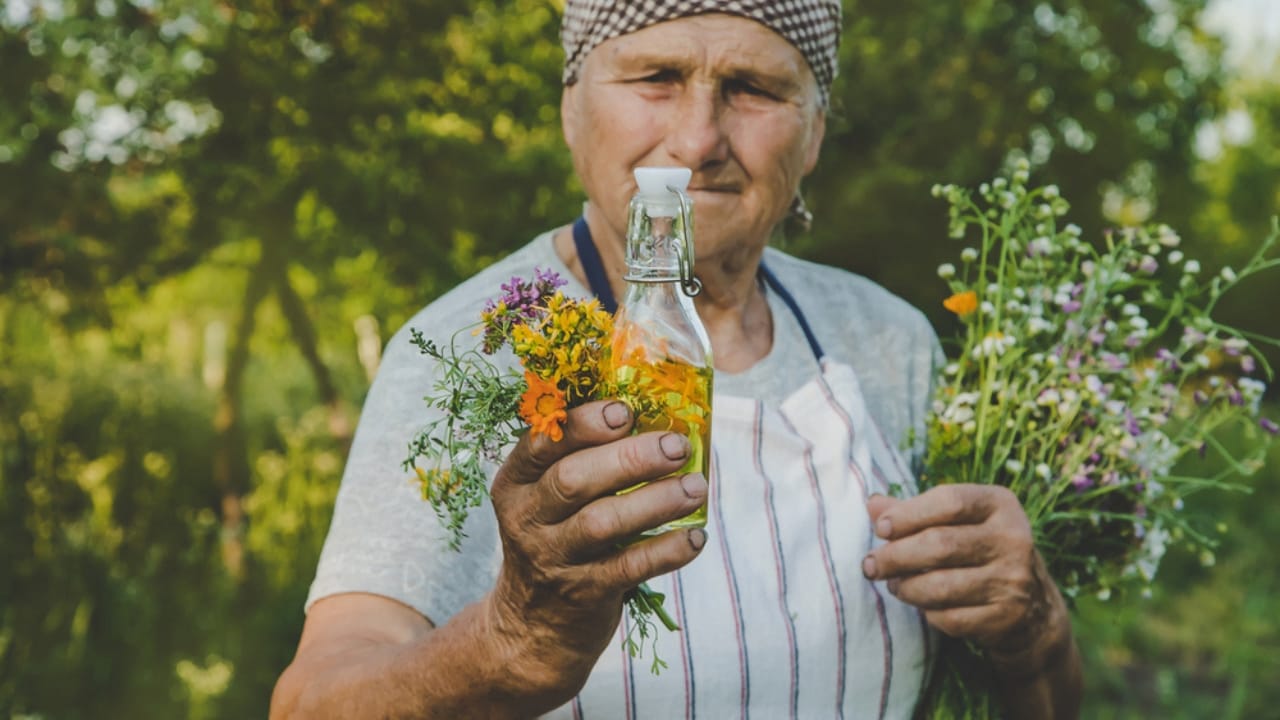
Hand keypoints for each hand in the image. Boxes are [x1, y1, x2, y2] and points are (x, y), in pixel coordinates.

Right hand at [485, 399, 707, 698]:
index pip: (542, 443)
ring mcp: (552, 558)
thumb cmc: (556, 538)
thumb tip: (653, 408)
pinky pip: (628, 567)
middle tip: (676, 445)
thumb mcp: (546, 497)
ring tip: (696, 487)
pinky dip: (666, 550)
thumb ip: (580, 457)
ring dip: (655, 501)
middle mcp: (526, 518)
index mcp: (515, 482)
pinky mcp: (583, 594)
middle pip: (573, 481)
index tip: (626, 410)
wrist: (533, 626)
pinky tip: (695, 537)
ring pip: (602, 523)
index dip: (584, 423)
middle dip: (629, 458)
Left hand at [861, 485, 1071, 673]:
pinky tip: (925, 606)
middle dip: (895, 556)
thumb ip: (914, 512)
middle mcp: (1013, 539)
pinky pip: (950, 618)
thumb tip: (872, 505)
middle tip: (871, 565)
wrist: (1032, 608)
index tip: (881, 529)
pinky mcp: (1006, 617)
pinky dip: (929, 613)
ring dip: (906, 588)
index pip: (949, 501)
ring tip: (894, 584)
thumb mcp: (957, 523)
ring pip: (940, 586)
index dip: (908, 514)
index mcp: (1000, 505)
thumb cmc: (979, 551)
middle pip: (940, 545)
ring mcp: (1013, 580)